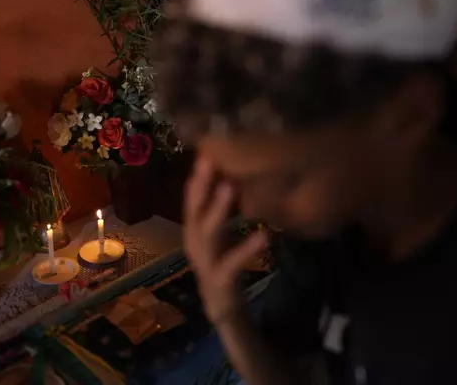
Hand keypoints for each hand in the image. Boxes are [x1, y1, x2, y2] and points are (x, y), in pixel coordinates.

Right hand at [184, 158, 267, 323]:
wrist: (222, 307)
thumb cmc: (224, 263)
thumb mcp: (221, 235)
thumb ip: (222, 209)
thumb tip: (232, 173)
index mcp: (194, 230)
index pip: (192, 198)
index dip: (198, 174)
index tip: (206, 148)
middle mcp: (193, 243)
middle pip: (194, 211)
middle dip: (201, 184)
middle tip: (210, 159)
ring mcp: (204, 262)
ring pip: (207, 233)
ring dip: (218, 209)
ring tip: (230, 187)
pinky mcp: (219, 281)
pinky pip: (231, 263)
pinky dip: (246, 248)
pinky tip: (264, 235)